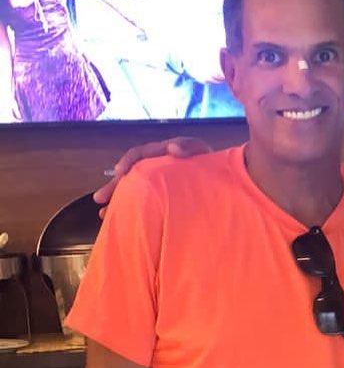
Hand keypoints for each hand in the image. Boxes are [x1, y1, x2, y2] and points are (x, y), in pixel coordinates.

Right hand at [94, 137, 212, 214]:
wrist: (220, 180)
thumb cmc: (208, 163)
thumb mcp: (200, 150)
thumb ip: (189, 147)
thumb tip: (172, 148)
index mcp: (161, 153)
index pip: (139, 154)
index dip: (127, 161)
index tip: (119, 172)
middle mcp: (153, 167)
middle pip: (129, 175)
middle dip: (114, 185)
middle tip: (100, 197)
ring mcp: (155, 183)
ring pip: (131, 190)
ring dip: (117, 200)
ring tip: (103, 213)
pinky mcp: (157, 197)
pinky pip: (140, 203)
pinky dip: (128, 209)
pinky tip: (117, 220)